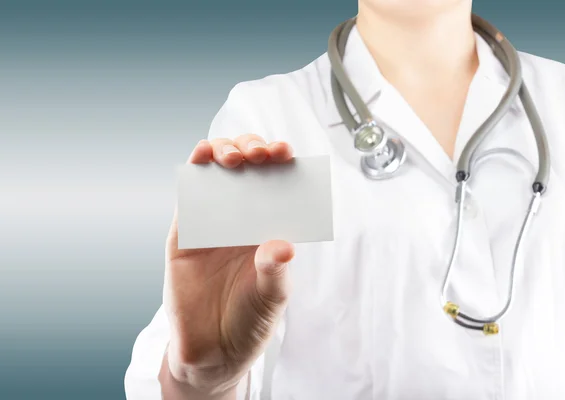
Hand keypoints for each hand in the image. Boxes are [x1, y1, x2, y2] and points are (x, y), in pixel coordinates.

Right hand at [162, 134, 294, 396]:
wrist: (212, 350)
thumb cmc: (250, 319)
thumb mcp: (272, 296)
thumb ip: (275, 271)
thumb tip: (283, 246)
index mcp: (270, 228)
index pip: (279, 185)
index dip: (282, 164)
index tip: (286, 154)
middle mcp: (244, 219)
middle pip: (249, 170)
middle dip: (254, 150)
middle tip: (260, 154)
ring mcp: (214, 222)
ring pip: (219, 173)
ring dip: (225, 151)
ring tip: (236, 157)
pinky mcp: (186, 230)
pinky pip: (190, 194)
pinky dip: (196, 169)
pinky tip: (203, 156)